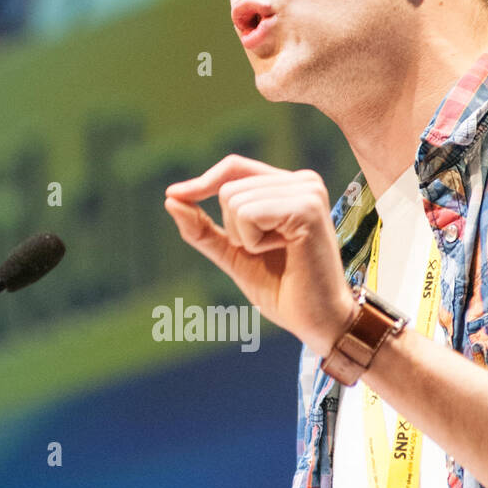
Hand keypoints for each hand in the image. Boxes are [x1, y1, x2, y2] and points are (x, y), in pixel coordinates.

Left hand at [164, 155, 354, 356]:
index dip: (203, 181)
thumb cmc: (282, 289)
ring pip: (235, 200)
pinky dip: (255, 241)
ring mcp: (308, 191)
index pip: (235, 167)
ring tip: (280, 253)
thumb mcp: (234, 253)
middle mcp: (303, 181)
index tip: (173, 195)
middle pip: (229, 187)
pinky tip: (286, 252)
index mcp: (290, 186)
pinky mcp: (307, 208)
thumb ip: (203, 228)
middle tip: (269, 252)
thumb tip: (170, 199)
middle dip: (234, 229)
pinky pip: (249, 214)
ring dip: (246, 238)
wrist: (317, 320)